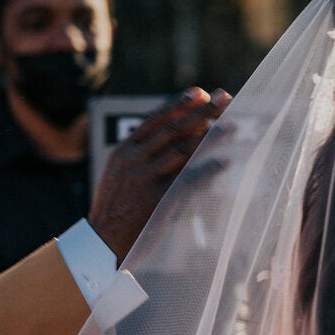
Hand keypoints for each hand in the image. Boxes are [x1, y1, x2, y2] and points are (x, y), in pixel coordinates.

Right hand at [88, 87, 230, 262]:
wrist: (102, 242)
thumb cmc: (116, 207)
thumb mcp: (120, 174)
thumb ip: (141, 154)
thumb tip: (173, 136)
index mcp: (124, 151)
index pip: (154, 119)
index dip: (179, 104)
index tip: (200, 92)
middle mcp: (134, 160)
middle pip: (173, 129)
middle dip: (201, 112)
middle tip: (224, 98)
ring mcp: (146, 180)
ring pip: (183, 150)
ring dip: (210, 136)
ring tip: (232, 125)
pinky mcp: (157, 201)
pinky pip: (188, 181)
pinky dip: (207, 171)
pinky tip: (224, 162)